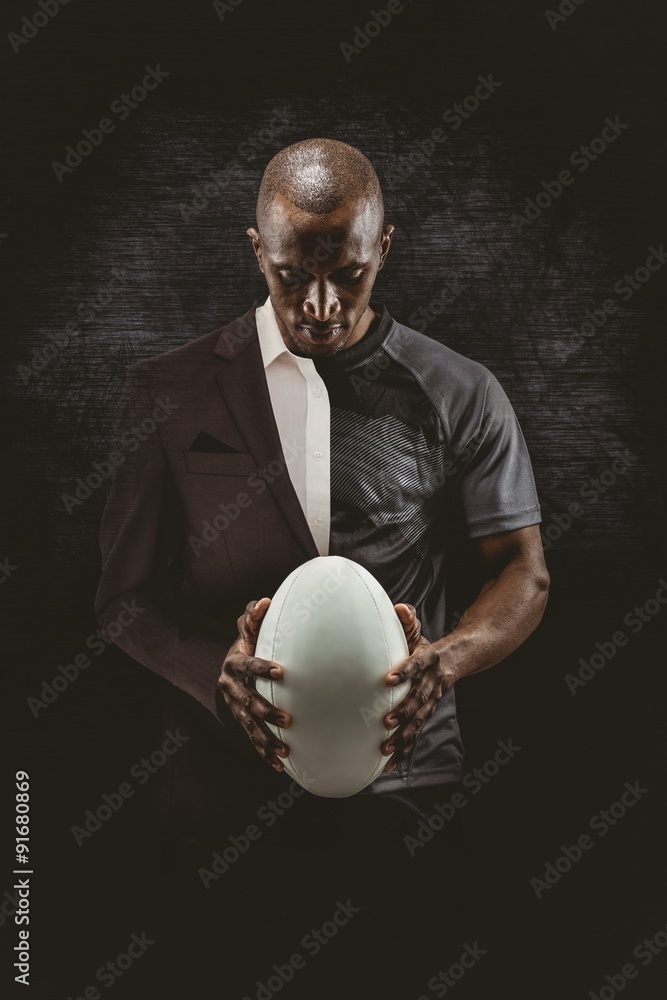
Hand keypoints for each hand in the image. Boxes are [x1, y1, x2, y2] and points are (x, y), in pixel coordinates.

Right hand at [218, 598, 290, 771]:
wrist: (229, 665)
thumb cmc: (247, 640)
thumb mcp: (247, 627)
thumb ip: (253, 616)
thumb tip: (265, 601)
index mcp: (233, 662)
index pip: (247, 665)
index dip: (262, 668)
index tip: (282, 671)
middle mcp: (230, 686)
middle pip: (247, 702)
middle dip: (267, 712)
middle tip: (288, 720)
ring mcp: (234, 706)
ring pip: (248, 725)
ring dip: (266, 740)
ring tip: (284, 751)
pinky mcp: (240, 719)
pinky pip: (251, 738)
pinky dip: (263, 752)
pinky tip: (279, 764)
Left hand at [380, 603, 447, 773]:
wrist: (466, 655)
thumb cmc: (434, 645)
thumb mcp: (422, 630)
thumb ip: (409, 620)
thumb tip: (400, 608)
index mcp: (431, 657)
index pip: (417, 663)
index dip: (405, 670)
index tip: (388, 678)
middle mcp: (434, 679)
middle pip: (420, 697)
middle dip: (403, 711)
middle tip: (386, 723)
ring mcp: (434, 696)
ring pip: (420, 718)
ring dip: (404, 734)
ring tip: (386, 748)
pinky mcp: (430, 709)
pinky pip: (419, 729)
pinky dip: (406, 747)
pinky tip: (393, 762)